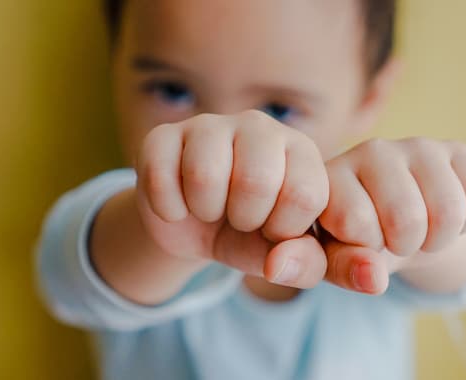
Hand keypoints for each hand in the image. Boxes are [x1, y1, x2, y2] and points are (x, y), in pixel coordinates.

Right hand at [135, 110, 329, 287]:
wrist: (196, 229)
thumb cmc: (252, 235)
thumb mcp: (284, 255)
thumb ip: (304, 263)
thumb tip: (277, 264)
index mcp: (300, 151)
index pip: (305, 194)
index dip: (284, 229)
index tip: (273, 229)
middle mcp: (259, 127)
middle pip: (256, 180)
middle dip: (245, 219)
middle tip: (240, 219)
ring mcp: (209, 125)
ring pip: (204, 174)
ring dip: (205, 210)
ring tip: (211, 209)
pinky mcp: (162, 134)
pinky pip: (160, 177)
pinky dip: (168, 209)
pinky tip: (179, 205)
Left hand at [318, 138, 465, 293]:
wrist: (395, 223)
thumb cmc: (356, 242)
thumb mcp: (335, 260)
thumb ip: (343, 269)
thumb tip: (374, 278)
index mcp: (331, 176)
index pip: (355, 221)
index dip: (366, 249)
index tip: (360, 243)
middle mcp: (369, 150)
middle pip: (407, 218)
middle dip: (407, 245)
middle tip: (396, 240)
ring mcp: (414, 145)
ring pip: (448, 210)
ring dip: (440, 239)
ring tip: (420, 232)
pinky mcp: (454, 149)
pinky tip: (443, 215)